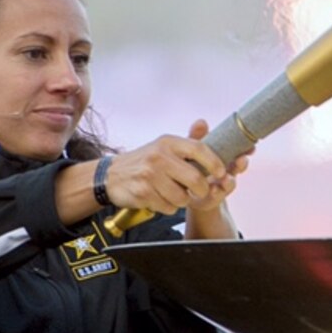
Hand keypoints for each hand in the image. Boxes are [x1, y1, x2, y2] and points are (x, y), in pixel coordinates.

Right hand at [103, 120, 249, 218]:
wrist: (110, 175)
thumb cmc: (144, 161)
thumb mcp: (163, 146)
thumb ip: (187, 143)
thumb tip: (205, 125)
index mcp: (168, 143)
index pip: (199, 149)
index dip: (214, 162)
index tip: (221, 172)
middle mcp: (159, 157)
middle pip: (195, 179)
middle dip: (202, 190)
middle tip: (199, 191)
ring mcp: (150, 175)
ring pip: (182, 197)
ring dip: (182, 200)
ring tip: (173, 193)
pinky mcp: (143, 192)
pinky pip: (168, 207)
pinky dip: (168, 207)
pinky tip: (159, 198)